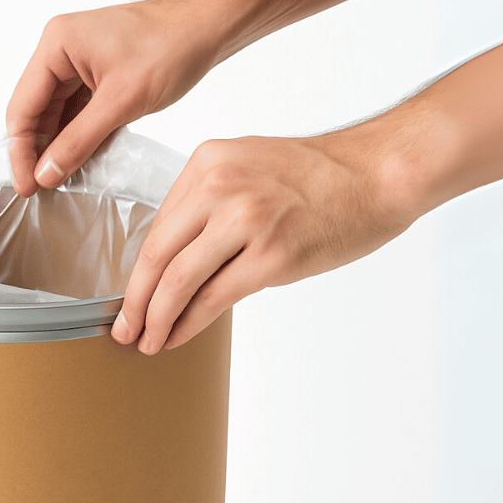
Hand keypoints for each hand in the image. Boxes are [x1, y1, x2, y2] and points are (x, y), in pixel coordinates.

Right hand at [6, 0, 215, 196]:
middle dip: (38, 151)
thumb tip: (46, 174)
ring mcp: (78, 61)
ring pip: (56, 114)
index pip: (22, 108)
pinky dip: (77, 136)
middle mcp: (61, 50)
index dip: (21, 152)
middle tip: (41, 189)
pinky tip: (81, 160)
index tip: (27, 187)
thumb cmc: (171, 46)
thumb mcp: (121, 103)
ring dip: (58, 146)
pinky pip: (76, 111)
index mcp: (57, 45)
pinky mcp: (96, 72)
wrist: (209, 25)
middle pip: (35, 111)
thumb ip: (78, 142)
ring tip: (61, 180)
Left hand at [111, 130, 417, 352]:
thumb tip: (172, 260)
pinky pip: (214, 298)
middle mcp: (220, 186)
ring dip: (156, 319)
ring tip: (146, 341)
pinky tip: (176, 337)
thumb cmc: (319, 177)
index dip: (136, 270)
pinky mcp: (272, 255)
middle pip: (157, 255)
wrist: (379, 173)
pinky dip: (188, 323)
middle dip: (134, 301)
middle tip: (123, 329)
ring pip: (179, 281)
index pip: (157, 227)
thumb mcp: (248, 167)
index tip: (127, 298)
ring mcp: (246, 220)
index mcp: (208, 161)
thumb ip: (207, 204)